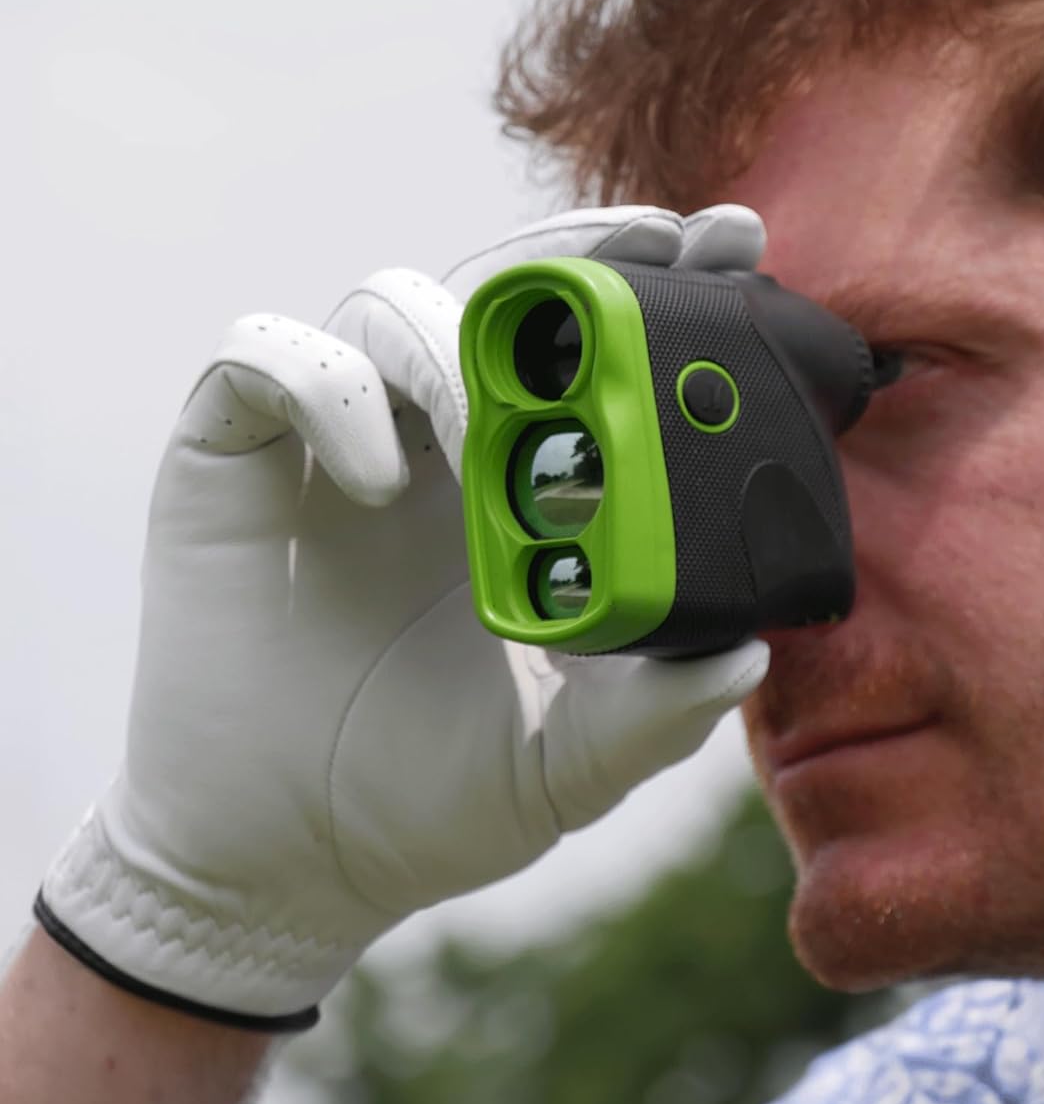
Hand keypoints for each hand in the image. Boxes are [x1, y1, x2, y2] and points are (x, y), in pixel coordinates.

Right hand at [38, 205, 769, 1026]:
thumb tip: (749, 655)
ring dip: (450, 345)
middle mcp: (440, 442)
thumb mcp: (568, 764)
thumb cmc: (436, 801)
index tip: (733, 244)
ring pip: (391, 301)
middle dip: (581, 252)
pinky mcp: (235, 455)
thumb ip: (653, 716)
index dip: (660, 283)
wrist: (290, 862)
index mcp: (530, 488)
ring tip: (485, 443)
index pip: (596, 349)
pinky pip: (270, 358)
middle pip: (504, 289)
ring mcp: (340, 440)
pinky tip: (379, 478)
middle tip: (654, 241)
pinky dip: (329, 389)